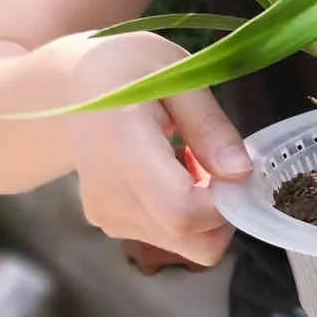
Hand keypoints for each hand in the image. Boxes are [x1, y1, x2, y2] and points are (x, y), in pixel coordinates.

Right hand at [69, 31, 251, 265]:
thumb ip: (210, 126)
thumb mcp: (180, 77)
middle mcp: (109, 194)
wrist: (75, 87)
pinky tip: (175, 176)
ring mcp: (108, 216)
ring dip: (209, 212)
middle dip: (226, 211)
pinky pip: (173, 239)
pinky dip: (190, 215)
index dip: (225, 202)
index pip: (183, 211)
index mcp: (123, 148)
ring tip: (192, 161)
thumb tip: (242, 173)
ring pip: (189, 244)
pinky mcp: (111, 225)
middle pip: (192, 238)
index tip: (235, 168)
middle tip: (217, 162)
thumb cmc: (132, 71)